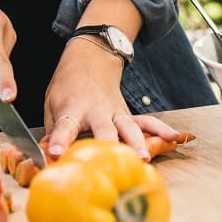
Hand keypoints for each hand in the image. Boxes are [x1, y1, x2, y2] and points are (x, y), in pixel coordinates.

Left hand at [43, 38, 180, 160]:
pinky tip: (174, 138)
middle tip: (110, 163)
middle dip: (107, 145)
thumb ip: (53, 132)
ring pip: (129, 127)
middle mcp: (96, 110)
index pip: (64, 127)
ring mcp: (115, 111)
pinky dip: (161, 129)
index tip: (56, 153)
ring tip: (143, 159)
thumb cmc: (67, 86)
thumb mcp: (52, 104)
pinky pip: (147, 121)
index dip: (60, 140)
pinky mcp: (127, 113)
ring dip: (137, 143)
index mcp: (72, 109)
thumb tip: (46, 158)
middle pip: (104, 129)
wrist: (91, 58)